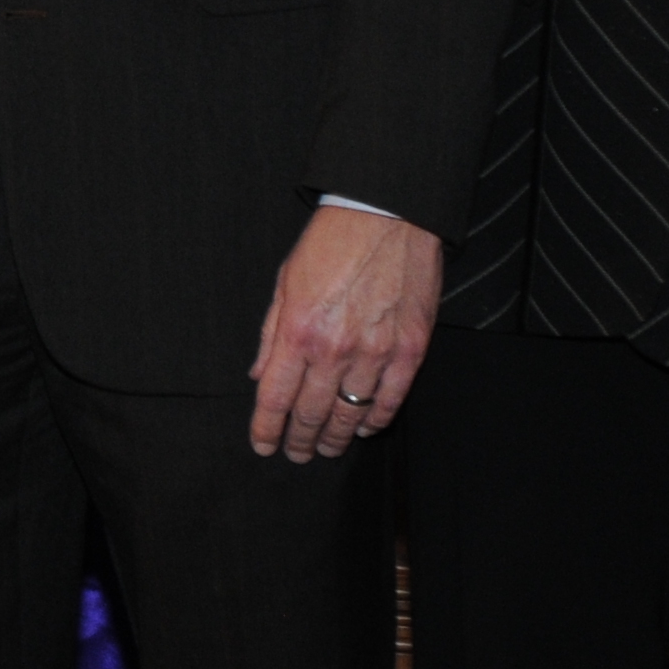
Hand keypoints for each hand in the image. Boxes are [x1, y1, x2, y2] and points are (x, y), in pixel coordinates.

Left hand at [246, 205, 438, 461]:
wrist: (386, 216)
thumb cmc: (332, 243)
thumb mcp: (285, 282)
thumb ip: (271, 333)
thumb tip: (259, 374)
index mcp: (298, 330)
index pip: (274, 398)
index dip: (266, 430)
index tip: (263, 445)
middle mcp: (334, 348)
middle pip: (311, 414)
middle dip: (300, 440)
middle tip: (297, 453)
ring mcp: (375, 352)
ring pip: (351, 414)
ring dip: (336, 438)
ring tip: (327, 448)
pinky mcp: (409, 350)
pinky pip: (391, 400)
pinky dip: (376, 419)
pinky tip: (365, 426)